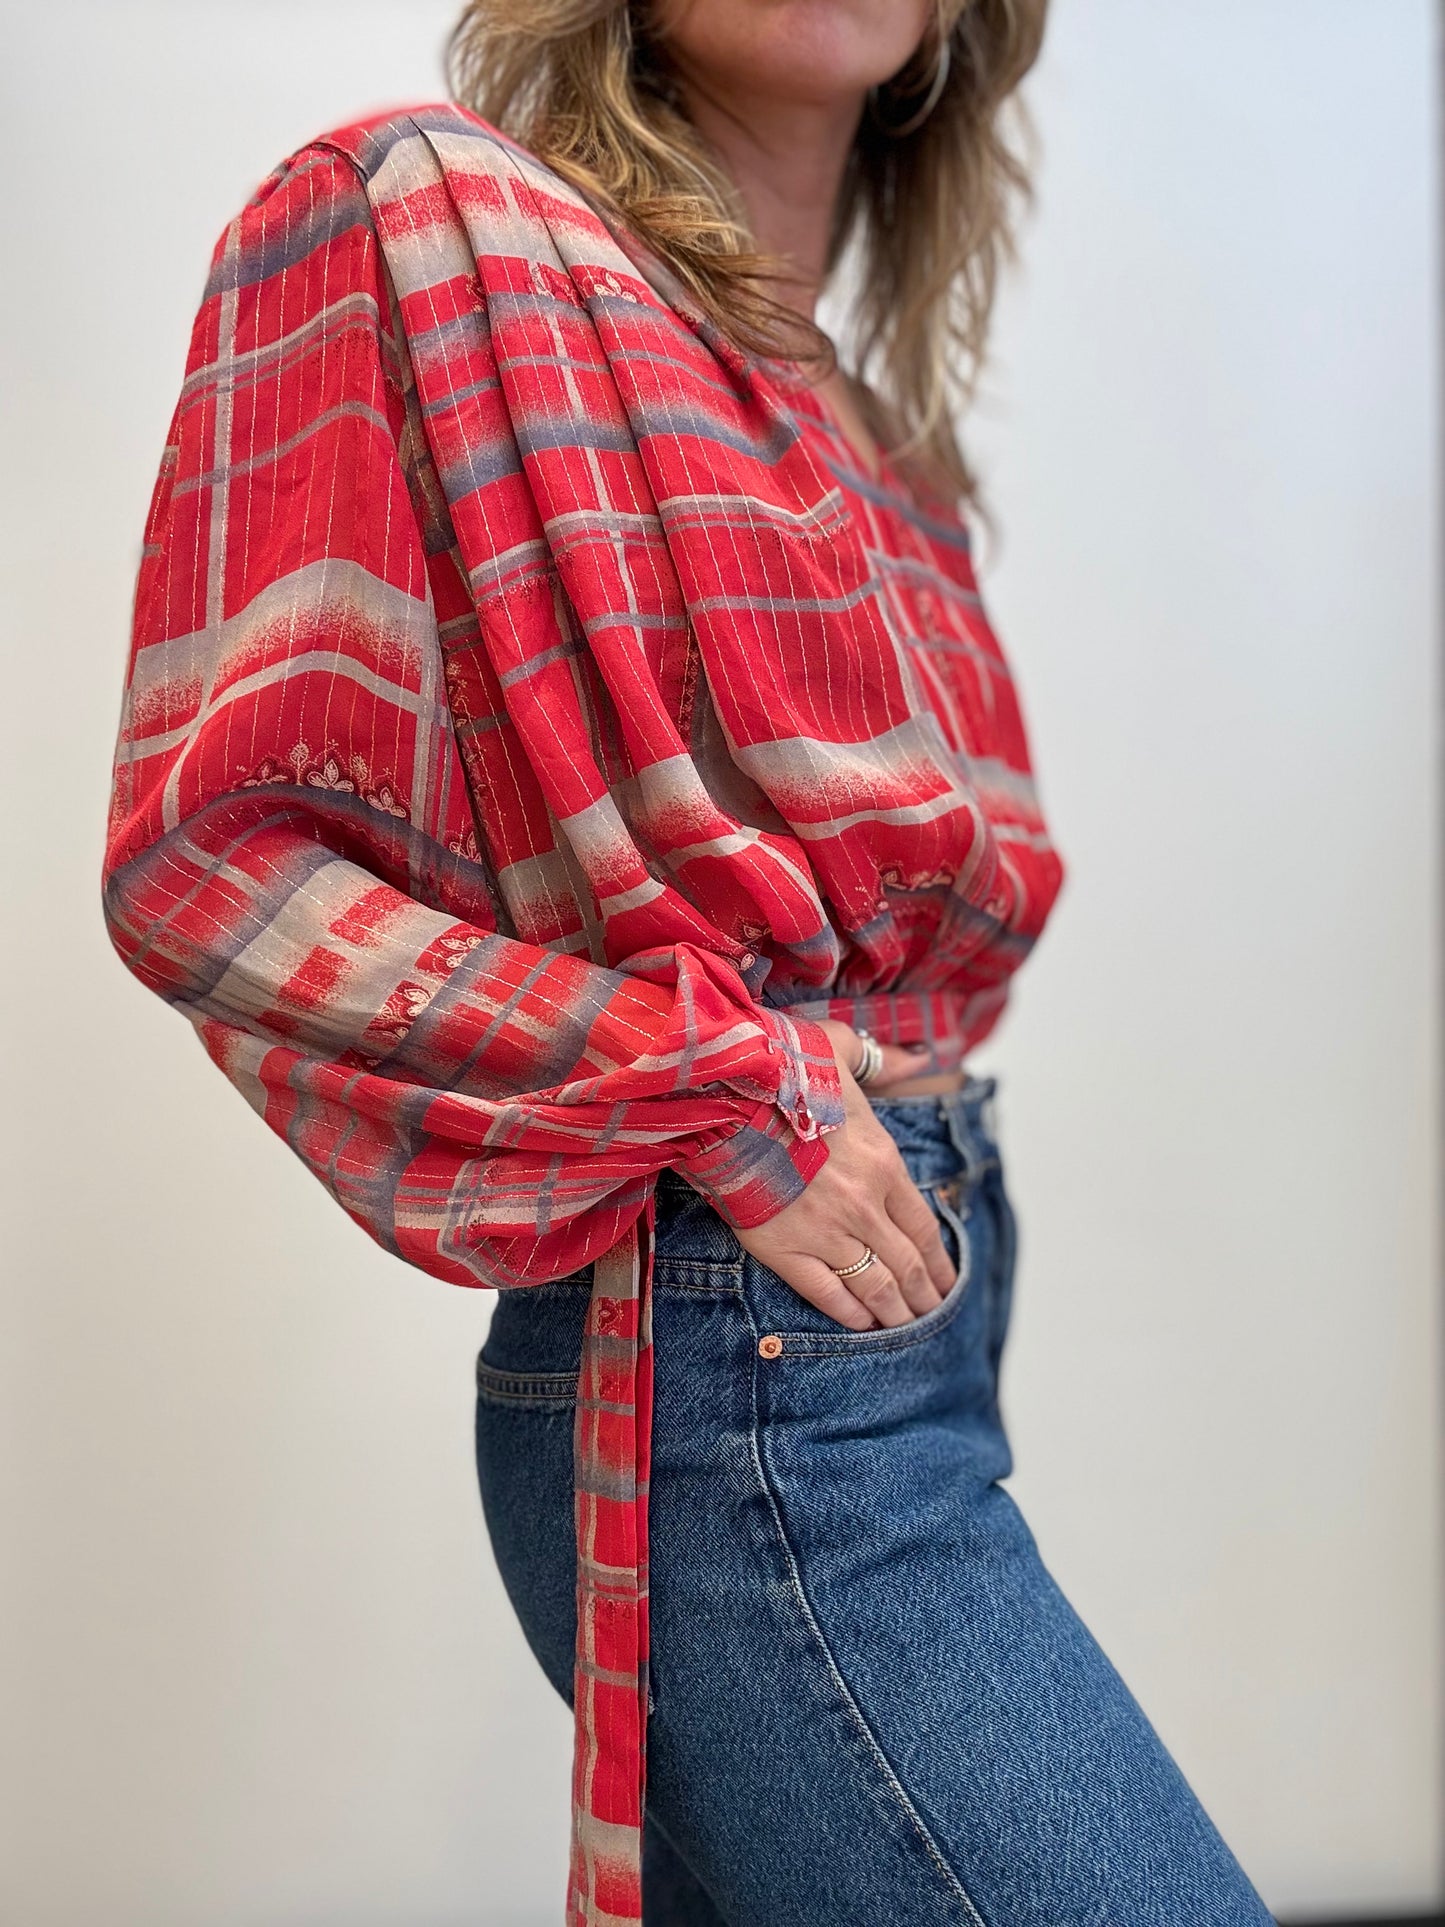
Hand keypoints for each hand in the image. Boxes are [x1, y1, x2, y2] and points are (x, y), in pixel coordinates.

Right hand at [734, 1021, 955, 1329]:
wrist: (723, 1092)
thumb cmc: (778, 1065)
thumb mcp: (839, 1048)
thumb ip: (883, 1060)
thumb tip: (921, 1058)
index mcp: (883, 1161)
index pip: (923, 1226)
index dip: (939, 1260)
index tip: (948, 1282)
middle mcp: (863, 1203)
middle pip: (905, 1263)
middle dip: (923, 1295)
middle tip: (932, 1315)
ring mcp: (824, 1229)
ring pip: (873, 1284)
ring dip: (894, 1312)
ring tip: (904, 1327)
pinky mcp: (782, 1247)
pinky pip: (826, 1292)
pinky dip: (849, 1314)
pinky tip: (862, 1324)